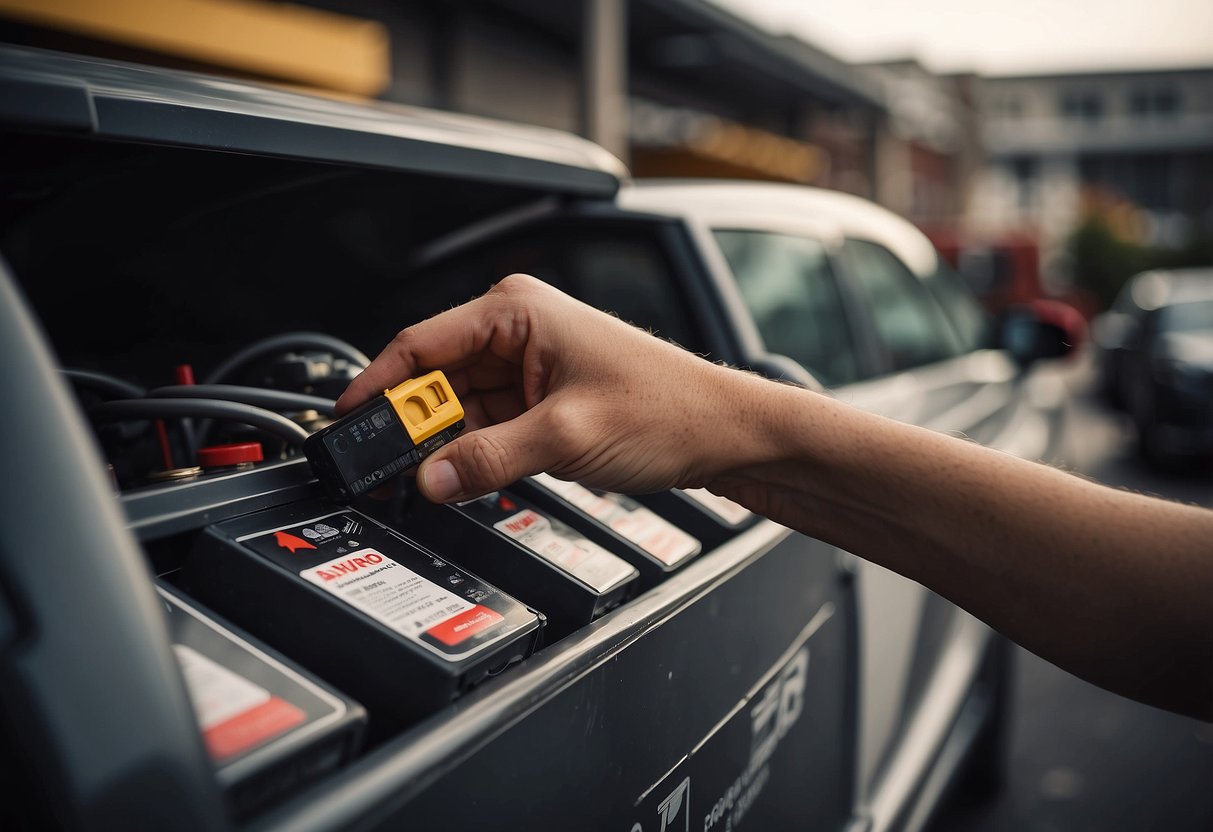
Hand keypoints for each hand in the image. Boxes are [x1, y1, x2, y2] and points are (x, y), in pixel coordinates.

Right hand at [337, 274, 746, 501]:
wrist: (723, 432)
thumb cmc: (668, 409)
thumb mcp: (565, 438)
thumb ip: (488, 459)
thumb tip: (430, 478)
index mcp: (516, 310)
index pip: (419, 344)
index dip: (376, 386)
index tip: (346, 423)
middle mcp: (518, 328)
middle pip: (435, 379)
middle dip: (413, 424)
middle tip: (384, 469)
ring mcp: (529, 365)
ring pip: (460, 406)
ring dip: (447, 442)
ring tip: (432, 478)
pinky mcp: (541, 397)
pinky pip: (488, 423)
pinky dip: (475, 450)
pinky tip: (468, 474)